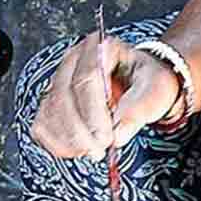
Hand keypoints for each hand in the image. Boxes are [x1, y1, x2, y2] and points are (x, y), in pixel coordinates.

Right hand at [31, 33, 180, 160]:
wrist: (142, 86)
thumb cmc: (148, 83)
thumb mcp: (156, 90)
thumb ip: (139, 109)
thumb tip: (119, 134)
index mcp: (100, 48)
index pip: (87, 77)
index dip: (94, 112)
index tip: (107, 137)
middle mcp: (74, 61)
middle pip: (63, 96)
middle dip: (80, 130)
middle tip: (100, 150)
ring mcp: (59, 81)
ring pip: (50, 112)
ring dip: (69, 139)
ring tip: (94, 152)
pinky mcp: (52, 103)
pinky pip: (43, 125)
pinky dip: (58, 143)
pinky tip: (79, 150)